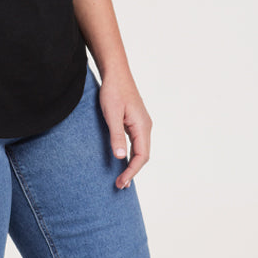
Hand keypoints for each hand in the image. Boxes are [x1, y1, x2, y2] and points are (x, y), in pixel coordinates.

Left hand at [98, 71, 152, 188]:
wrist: (115, 73)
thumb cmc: (113, 91)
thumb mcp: (111, 114)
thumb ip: (116, 136)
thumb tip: (120, 158)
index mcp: (142, 126)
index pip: (141, 156)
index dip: (132, 171)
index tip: (121, 182)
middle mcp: (145, 126)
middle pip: (143, 155)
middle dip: (133, 171)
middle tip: (120, 185)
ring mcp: (141, 123)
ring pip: (140, 149)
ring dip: (132, 164)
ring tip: (122, 177)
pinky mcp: (135, 121)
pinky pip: (136, 142)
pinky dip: (131, 154)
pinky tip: (123, 159)